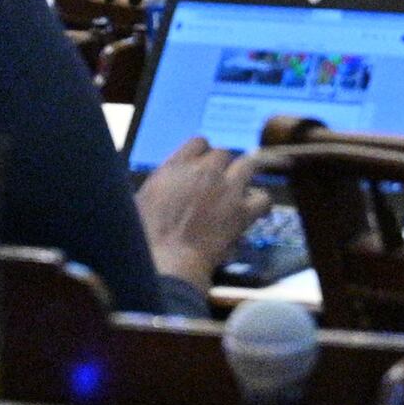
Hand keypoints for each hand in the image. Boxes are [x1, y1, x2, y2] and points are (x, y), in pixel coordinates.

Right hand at [135, 136, 261, 290]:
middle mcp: (203, 171)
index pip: (199, 142)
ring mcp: (226, 189)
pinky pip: (263, 198)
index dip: (203, 154)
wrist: (166, 262)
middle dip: (223, 167)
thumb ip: (160, 184)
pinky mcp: (242, 211)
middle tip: (220, 183)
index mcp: (176, 166)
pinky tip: (255, 210)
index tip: (203, 165)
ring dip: (245, 175)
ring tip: (241, 188)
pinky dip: (261, 203)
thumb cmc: (146, 238)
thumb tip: (166, 185)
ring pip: (249, 164)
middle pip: (224, 153)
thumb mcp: (140, 199)